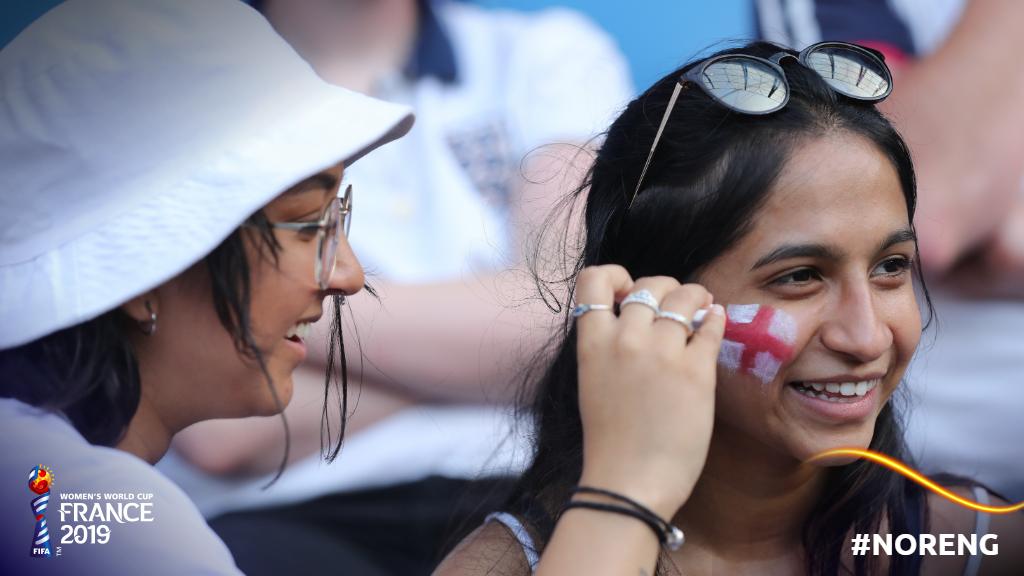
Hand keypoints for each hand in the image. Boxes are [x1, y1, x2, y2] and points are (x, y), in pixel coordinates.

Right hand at [573, 265, 725, 518]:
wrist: (628, 484)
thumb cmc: (610, 441)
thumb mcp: (594, 382)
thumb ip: (609, 346)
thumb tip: (638, 315)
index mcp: (591, 344)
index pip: (593, 280)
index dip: (615, 277)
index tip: (628, 293)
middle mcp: (625, 339)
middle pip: (650, 283)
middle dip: (667, 288)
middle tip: (676, 306)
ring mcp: (662, 352)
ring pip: (685, 296)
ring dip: (697, 297)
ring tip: (702, 308)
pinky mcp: (696, 370)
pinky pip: (712, 325)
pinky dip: (716, 319)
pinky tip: (716, 324)